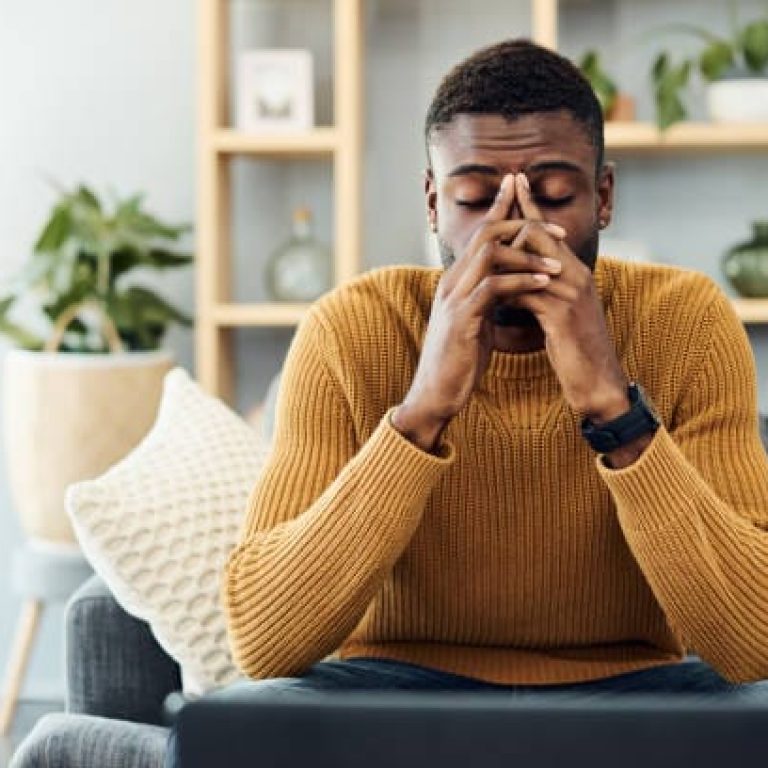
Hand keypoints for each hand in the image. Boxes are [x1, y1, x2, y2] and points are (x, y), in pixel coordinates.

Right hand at [392, 173, 564, 451]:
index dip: (502, 208)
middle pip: (485, 233)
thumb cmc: (458, 361)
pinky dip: (521, 281)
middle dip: (522, 223)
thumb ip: (486, 300)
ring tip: (557, 262)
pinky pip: (493, 288)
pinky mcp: (462, 320)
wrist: (435, 394)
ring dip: (527, 254)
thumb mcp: (474, 322)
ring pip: (489, 255)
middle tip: (558, 231)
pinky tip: (543, 283)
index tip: (525, 191)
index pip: (480, 234)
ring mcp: (454, 300)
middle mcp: (452, 283)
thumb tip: (507, 286)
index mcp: (456, 281)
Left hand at [511, 174, 627, 420]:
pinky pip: (528, 292)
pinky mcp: (562, 316)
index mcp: (574, 272)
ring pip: (530, 259)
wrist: (598, 382)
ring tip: (483, 257)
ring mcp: (571, 294)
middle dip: (511, 224)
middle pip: (538, 233)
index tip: (513, 181)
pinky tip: (493, 295)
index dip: (530, 204)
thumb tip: (515, 279)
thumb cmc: (575, 349)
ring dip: (504, 258)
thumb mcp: (558, 314)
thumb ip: (542, 291)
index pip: (548, 229)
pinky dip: (507, 291)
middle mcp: (576, 275)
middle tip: (492, 217)